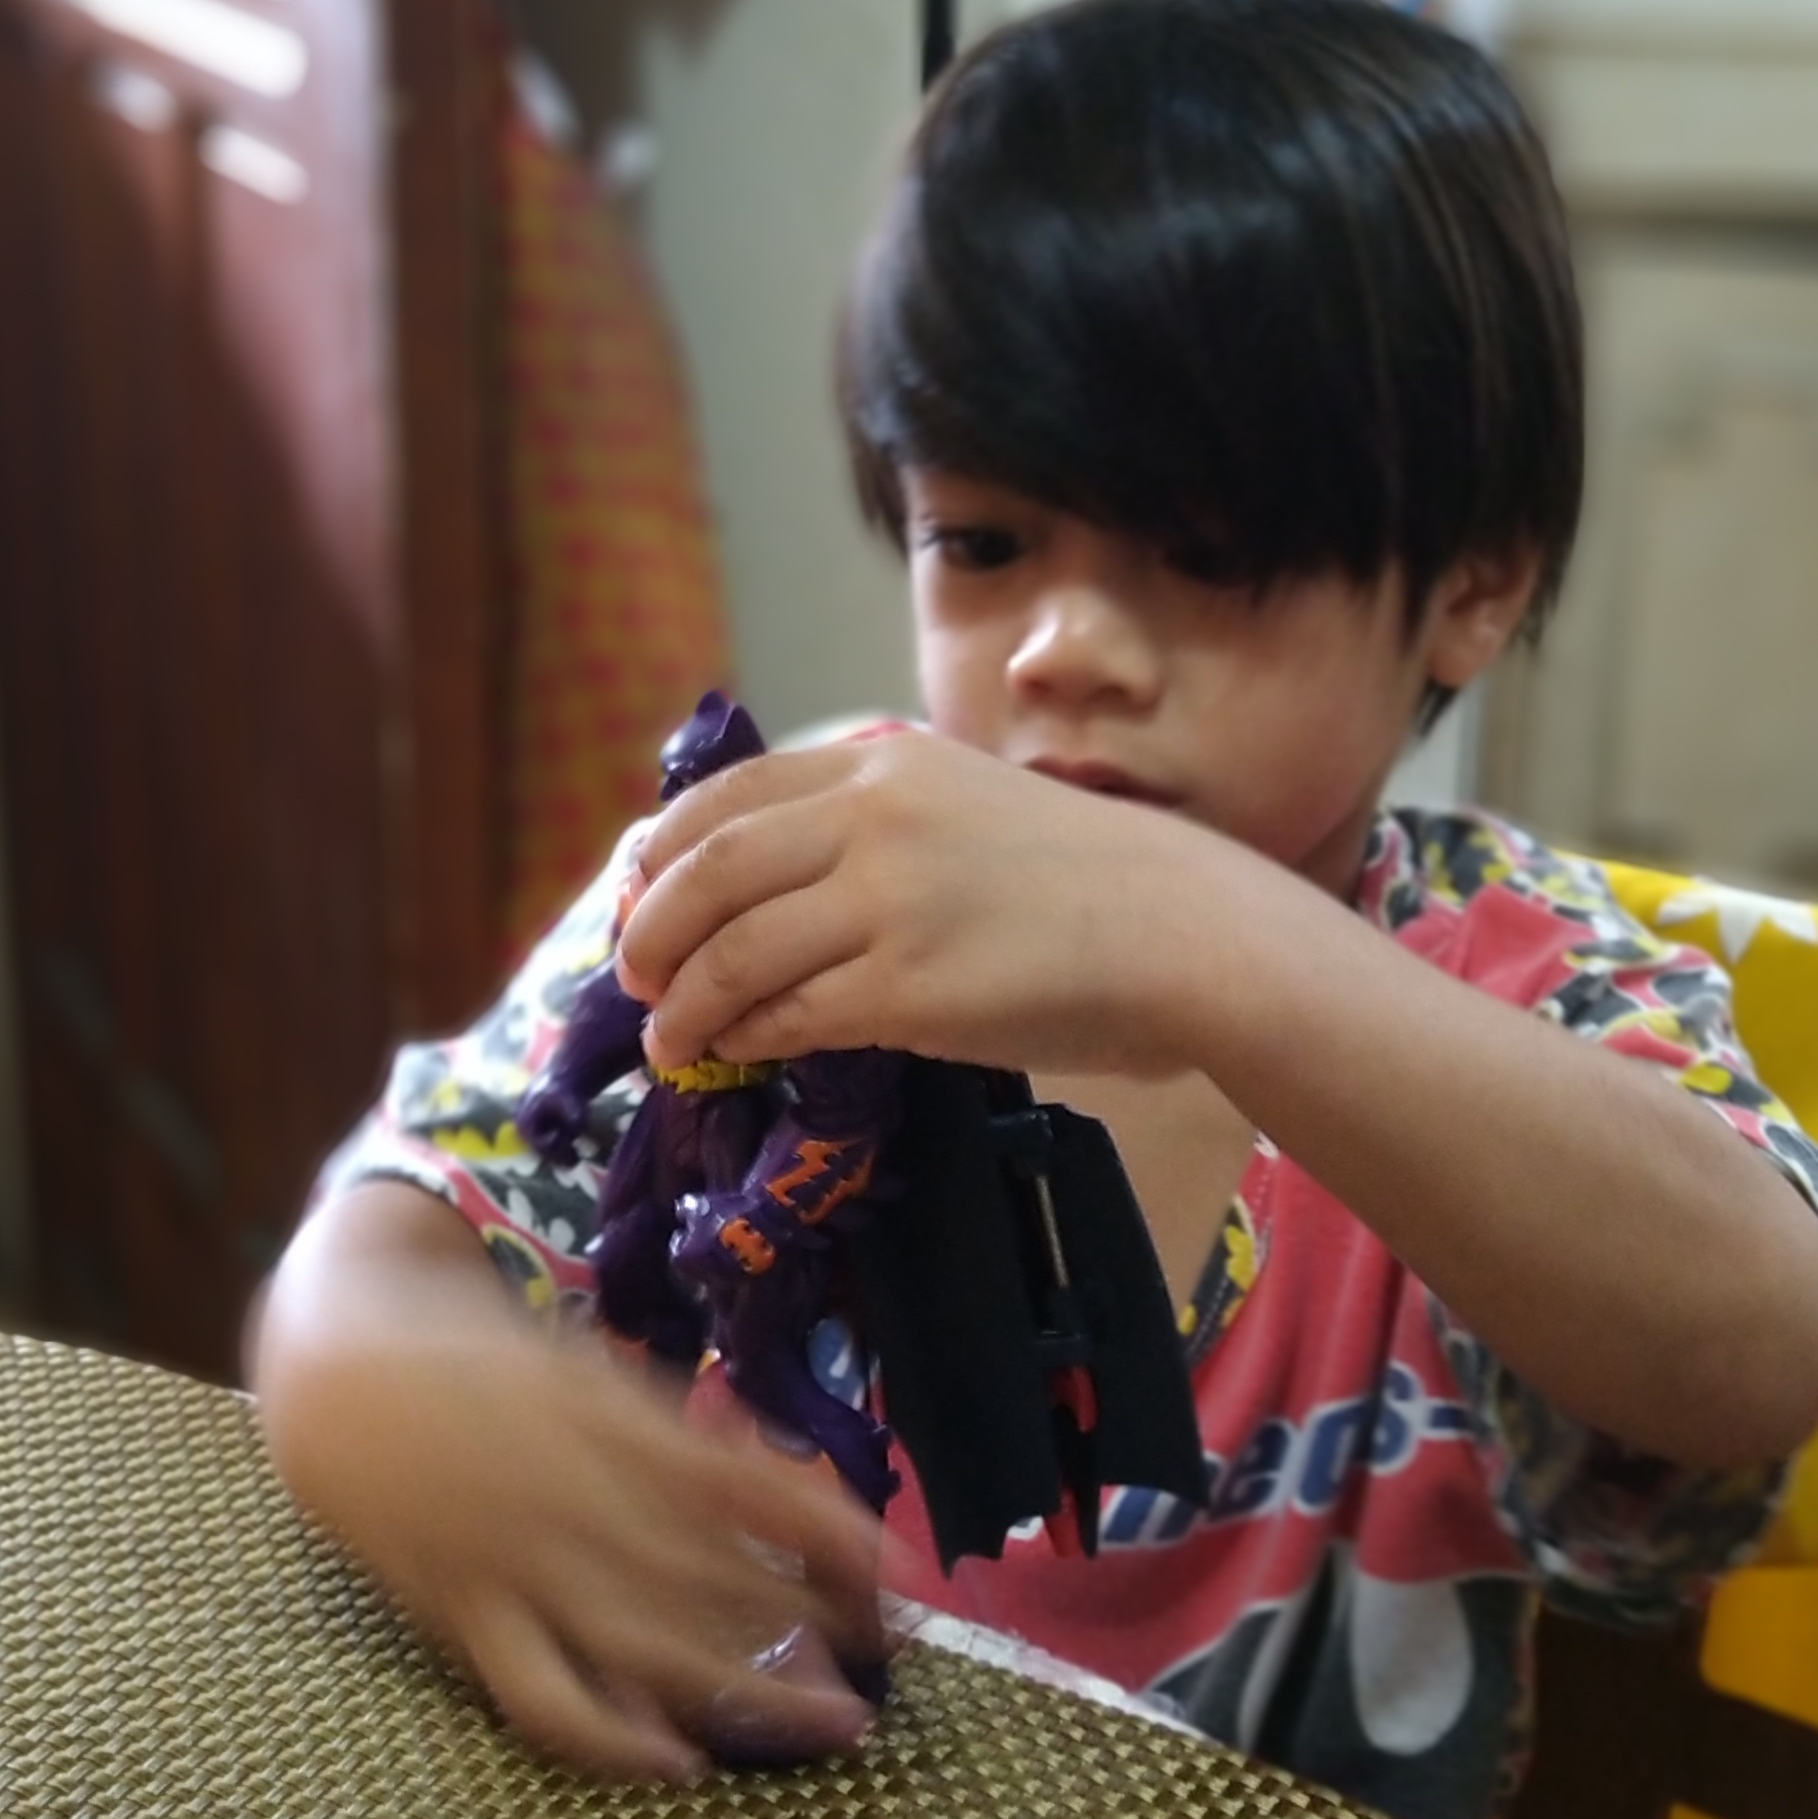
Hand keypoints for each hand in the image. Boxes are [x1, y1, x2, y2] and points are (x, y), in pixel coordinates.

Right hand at [256, 1182, 884, 1782]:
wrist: (340, 1378)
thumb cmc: (483, 1373)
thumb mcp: (593, 1375)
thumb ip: (683, 1435)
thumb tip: (788, 1491)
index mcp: (623, 1429)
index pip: (759, 1491)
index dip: (839, 1538)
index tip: (904, 1576)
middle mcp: (584, 1501)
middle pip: (727, 1577)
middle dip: (821, 1624)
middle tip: (891, 1661)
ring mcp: (526, 1565)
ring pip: (656, 1649)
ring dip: (753, 1693)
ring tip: (833, 1730)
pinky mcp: (471, 1620)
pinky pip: (547, 1697)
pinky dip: (616, 1741)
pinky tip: (682, 1766)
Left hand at [616, 729, 1235, 1079]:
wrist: (1182, 929)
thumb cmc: (1085, 878)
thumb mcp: (966, 803)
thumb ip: (873, 821)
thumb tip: (768, 879)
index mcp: (882, 766)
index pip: (725, 798)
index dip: (661, 855)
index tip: (638, 895)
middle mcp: (872, 819)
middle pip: (708, 871)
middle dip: (651, 930)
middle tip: (636, 976)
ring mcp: (886, 903)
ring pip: (733, 952)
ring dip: (685, 1002)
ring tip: (672, 1036)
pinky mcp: (907, 989)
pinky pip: (790, 1015)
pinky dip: (746, 1037)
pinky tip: (738, 1052)